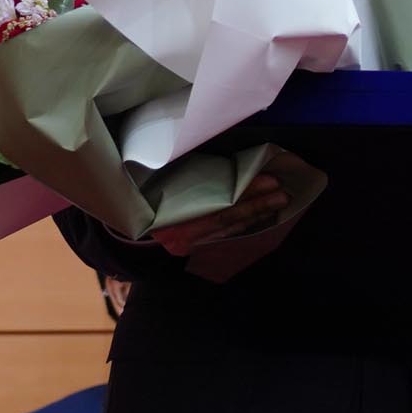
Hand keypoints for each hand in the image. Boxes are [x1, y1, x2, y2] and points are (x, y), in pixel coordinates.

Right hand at [150, 173, 290, 257]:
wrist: (128, 209)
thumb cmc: (148, 187)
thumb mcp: (169, 177)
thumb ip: (199, 177)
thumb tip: (234, 167)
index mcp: (170, 216)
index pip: (218, 207)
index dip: (246, 193)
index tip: (270, 180)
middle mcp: (178, 235)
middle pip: (227, 218)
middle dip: (257, 206)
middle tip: (283, 194)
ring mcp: (185, 243)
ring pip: (228, 229)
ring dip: (256, 215)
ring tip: (279, 202)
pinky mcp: (192, 245)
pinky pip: (224, 234)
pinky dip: (244, 224)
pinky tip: (262, 215)